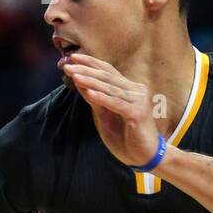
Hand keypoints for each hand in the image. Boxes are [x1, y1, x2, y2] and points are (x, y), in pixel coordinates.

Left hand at [61, 53, 160, 168]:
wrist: (145, 155)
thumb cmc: (126, 137)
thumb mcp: (106, 117)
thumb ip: (96, 101)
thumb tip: (81, 85)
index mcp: (128, 89)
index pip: (107, 71)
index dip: (90, 63)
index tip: (72, 56)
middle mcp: (135, 90)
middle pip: (107, 76)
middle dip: (85, 69)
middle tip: (66, 64)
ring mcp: (138, 100)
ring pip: (110, 88)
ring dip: (90, 81)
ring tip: (73, 75)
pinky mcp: (137, 113)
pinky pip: (116, 103)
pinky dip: (102, 98)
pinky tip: (89, 92)